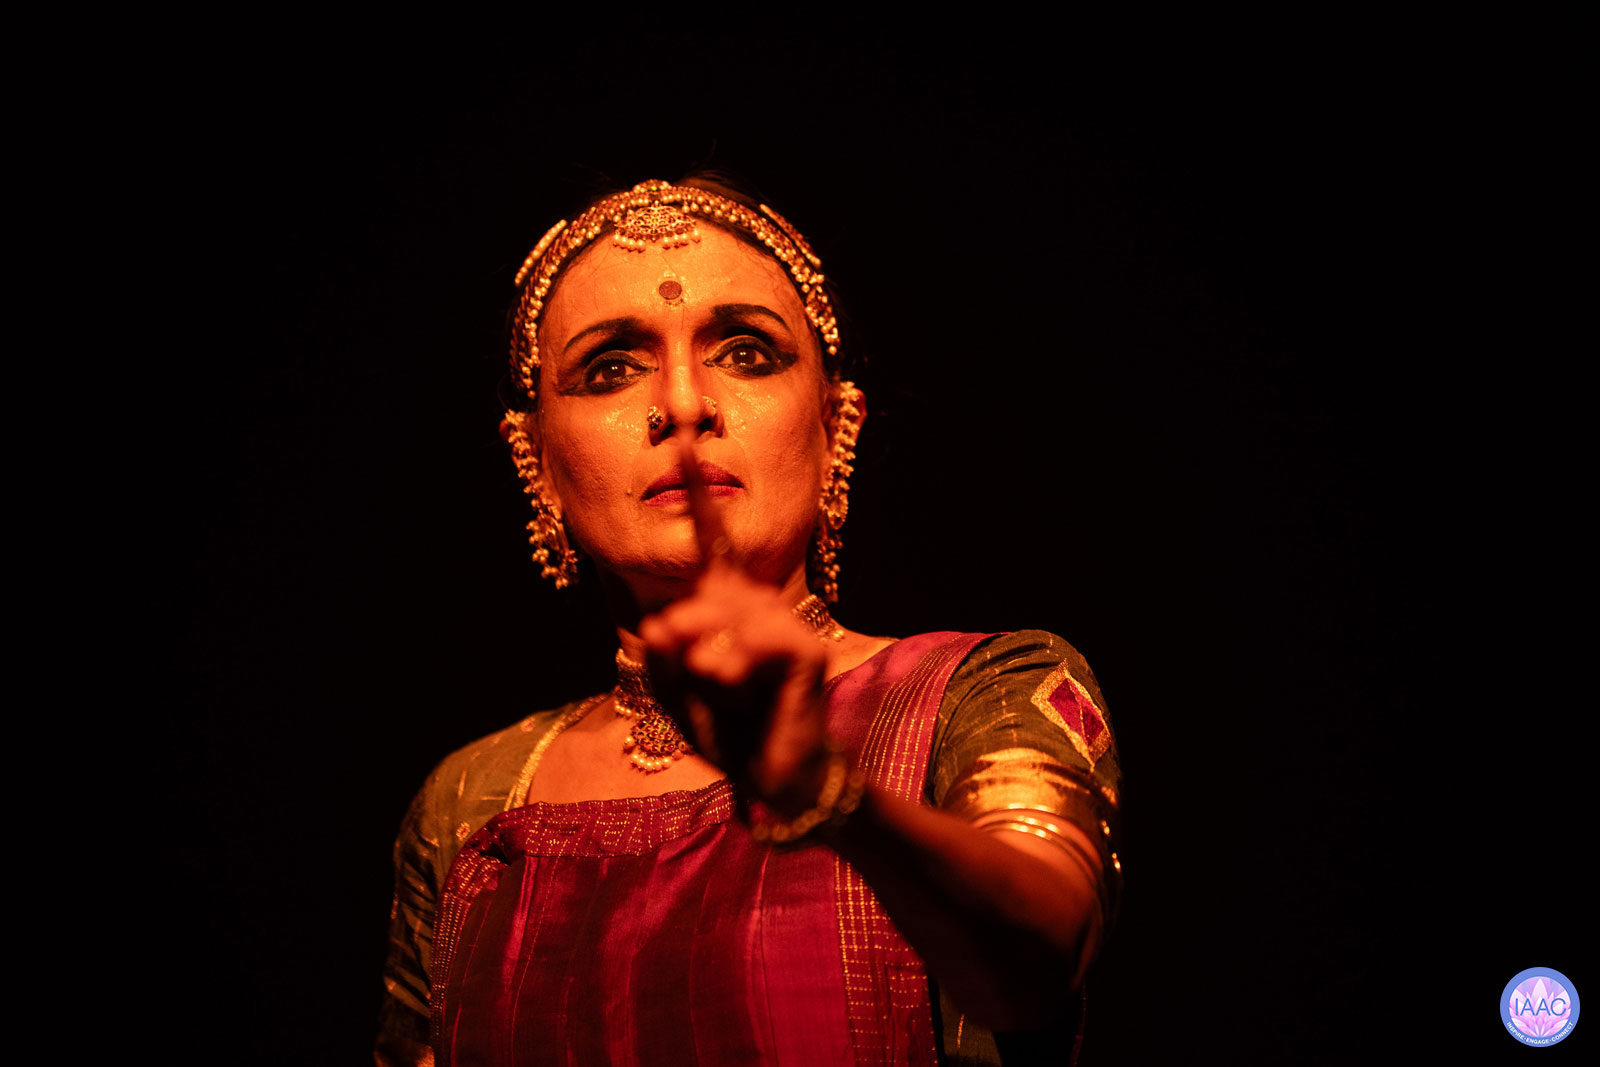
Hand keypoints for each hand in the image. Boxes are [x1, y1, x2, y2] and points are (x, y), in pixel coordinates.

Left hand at [638, 438, 832, 814]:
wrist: (776, 777)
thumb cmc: (728, 731)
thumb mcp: (676, 695)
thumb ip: (661, 658)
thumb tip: (663, 625)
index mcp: (726, 605)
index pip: (712, 540)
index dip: (697, 490)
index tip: (683, 438)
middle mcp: (757, 604)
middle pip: (698, 599)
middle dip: (679, 635)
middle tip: (683, 667)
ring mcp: (783, 625)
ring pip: (722, 623)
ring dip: (703, 662)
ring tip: (715, 689)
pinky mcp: (804, 653)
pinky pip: (756, 644)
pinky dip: (734, 665)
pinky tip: (730, 680)